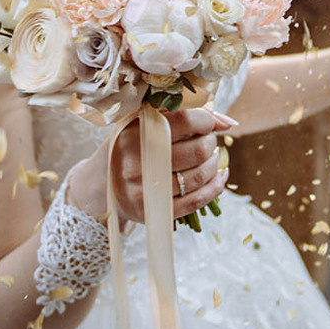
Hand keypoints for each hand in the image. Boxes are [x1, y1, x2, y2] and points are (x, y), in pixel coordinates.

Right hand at [71, 107, 236, 223]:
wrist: (101, 185)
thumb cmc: (128, 147)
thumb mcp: (142, 124)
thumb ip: (182, 116)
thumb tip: (228, 121)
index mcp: (134, 133)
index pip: (184, 121)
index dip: (206, 121)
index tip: (208, 124)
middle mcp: (138, 162)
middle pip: (196, 151)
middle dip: (210, 143)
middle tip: (207, 141)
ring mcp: (146, 190)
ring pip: (199, 176)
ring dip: (214, 164)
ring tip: (210, 157)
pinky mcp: (155, 212)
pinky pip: (197, 200)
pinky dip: (215, 186)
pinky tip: (218, 176)